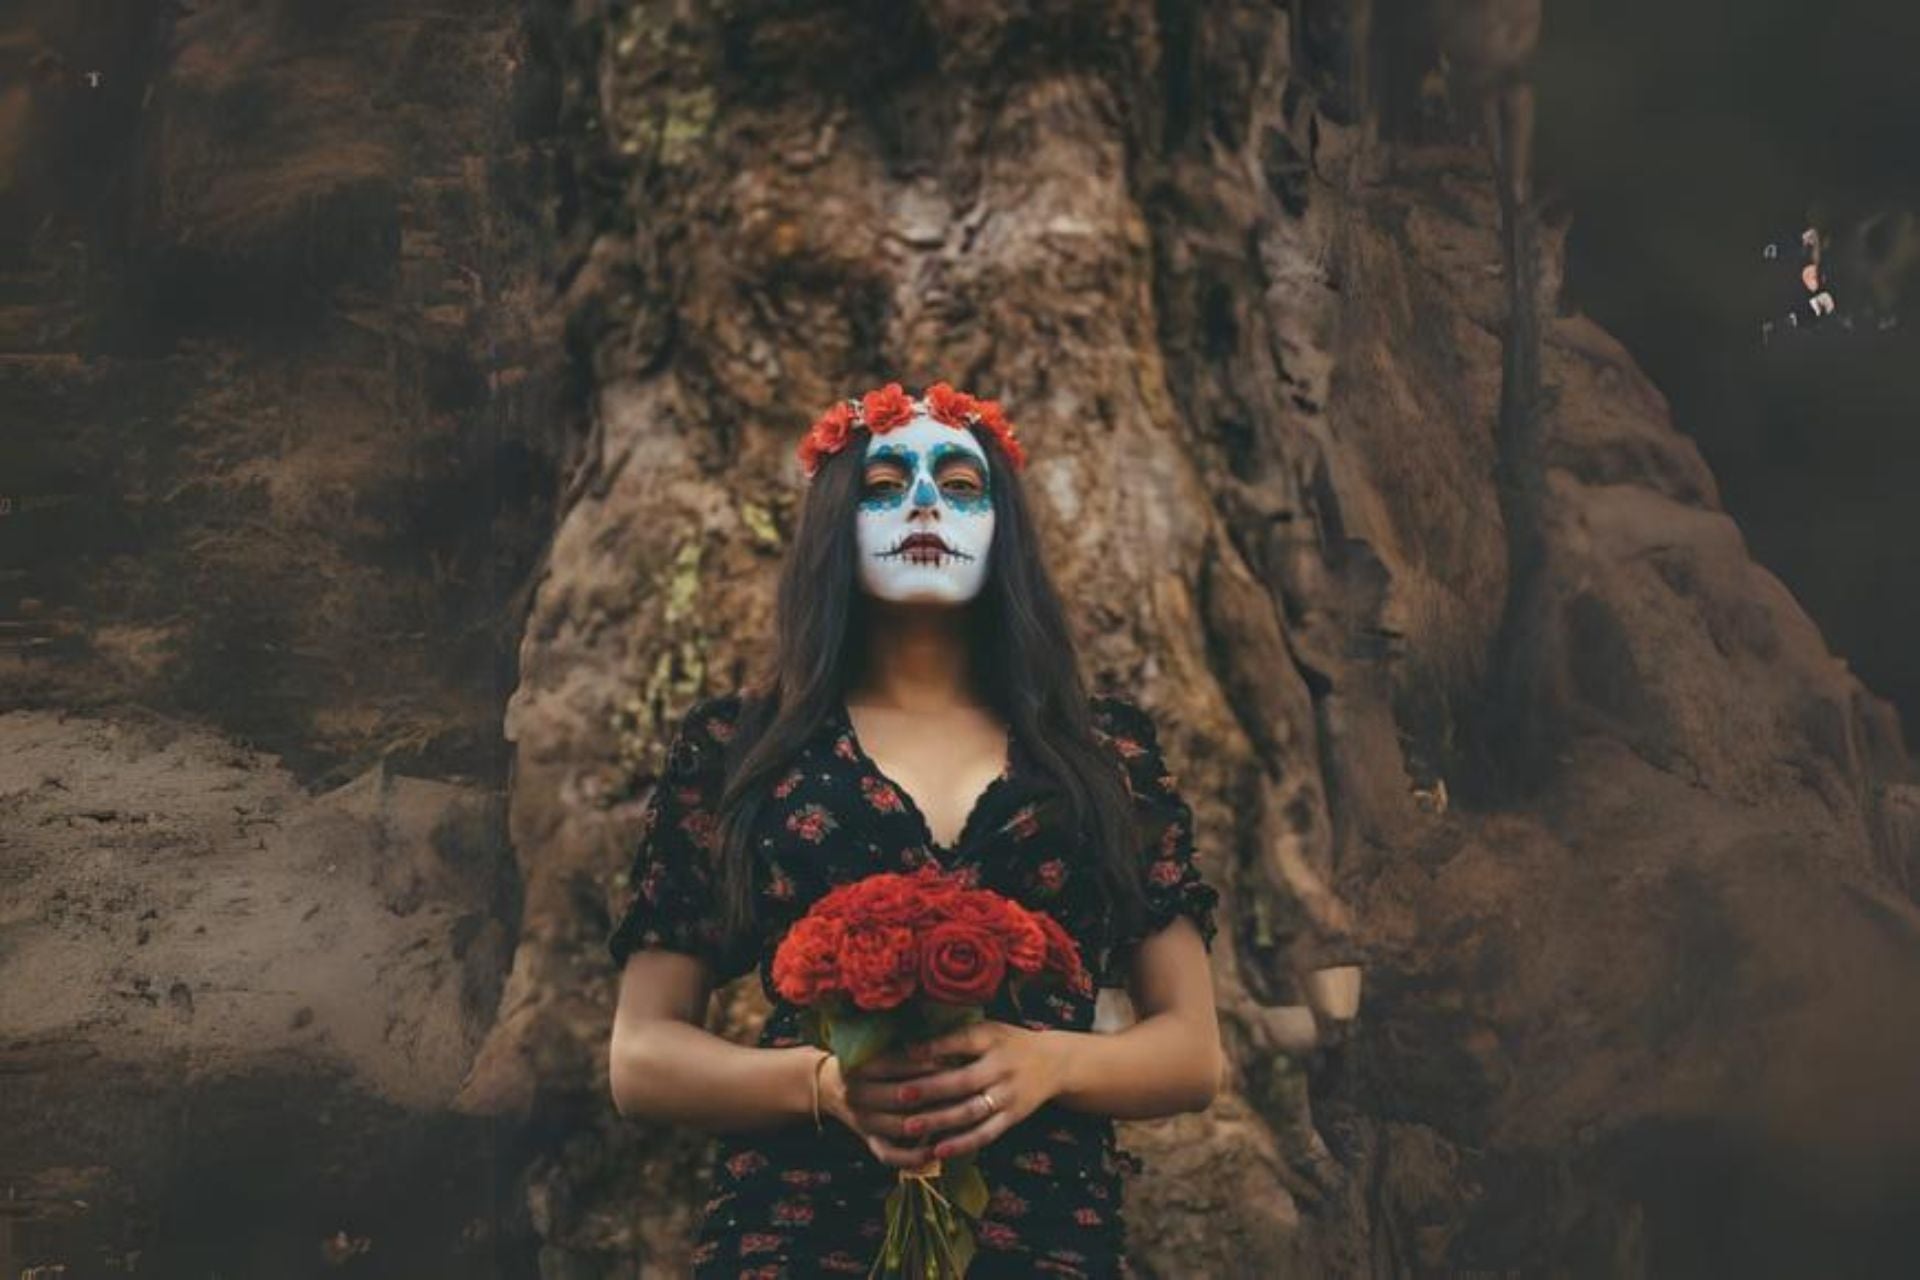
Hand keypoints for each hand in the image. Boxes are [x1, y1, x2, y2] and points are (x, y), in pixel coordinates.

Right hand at [824, 1049, 946, 1169]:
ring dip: (930, 1123)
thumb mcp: (876, 1048)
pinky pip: (890, 1154)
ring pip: (899, 1126)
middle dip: (934, 1093)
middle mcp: (856, 1095)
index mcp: (858, 1067)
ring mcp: (861, 1121)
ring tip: (958, 1117)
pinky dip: (913, 1157)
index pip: (895, 1064)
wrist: (831, 1087)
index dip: (925, 1062)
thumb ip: (904, 1048)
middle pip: (900, 1096)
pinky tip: (936, 1152)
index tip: (952, 1057)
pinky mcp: (868, 1140)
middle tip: (964, 1088)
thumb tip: (945, 1047)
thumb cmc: (866, 1061)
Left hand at [874, 1020, 1071, 1161]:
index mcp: (993, 1040)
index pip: (963, 1041)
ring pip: (971, 1111)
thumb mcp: (989, 1030)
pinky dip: (962, 1143)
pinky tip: (939, 1150)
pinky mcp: (1013, 1118)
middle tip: (899, 1095)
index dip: (936, 1047)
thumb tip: (912, 1043)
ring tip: (910, 1126)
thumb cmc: (1010, 1043)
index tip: (907, 1052)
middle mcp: (1002, 1068)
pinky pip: (986, 1134)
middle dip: (930, 1088)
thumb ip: (957, 1036)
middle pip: (963, 1080)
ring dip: (940, 1120)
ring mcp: (1009, 1096)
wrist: (1055, 1062)